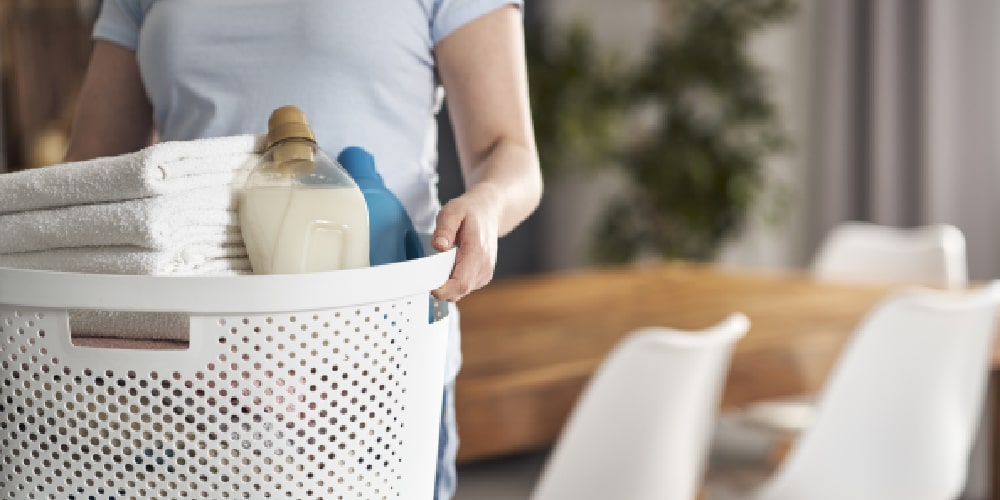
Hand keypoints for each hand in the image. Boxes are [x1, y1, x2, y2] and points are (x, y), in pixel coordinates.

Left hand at [431, 185, 500, 301]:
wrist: (489, 213)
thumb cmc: (470, 212)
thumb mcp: (453, 211)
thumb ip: (444, 229)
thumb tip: (439, 246)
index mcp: (477, 252)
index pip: (461, 283)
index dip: (443, 289)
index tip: (429, 284)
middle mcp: (484, 267)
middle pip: (459, 291)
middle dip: (441, 286)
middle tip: (432, 267)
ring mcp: (485, 274)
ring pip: (460, 292)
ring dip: (447, 283)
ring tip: (445, 261)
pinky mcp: (483, 278)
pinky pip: (463, 288)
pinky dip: (453, 281)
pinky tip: (453, 264)